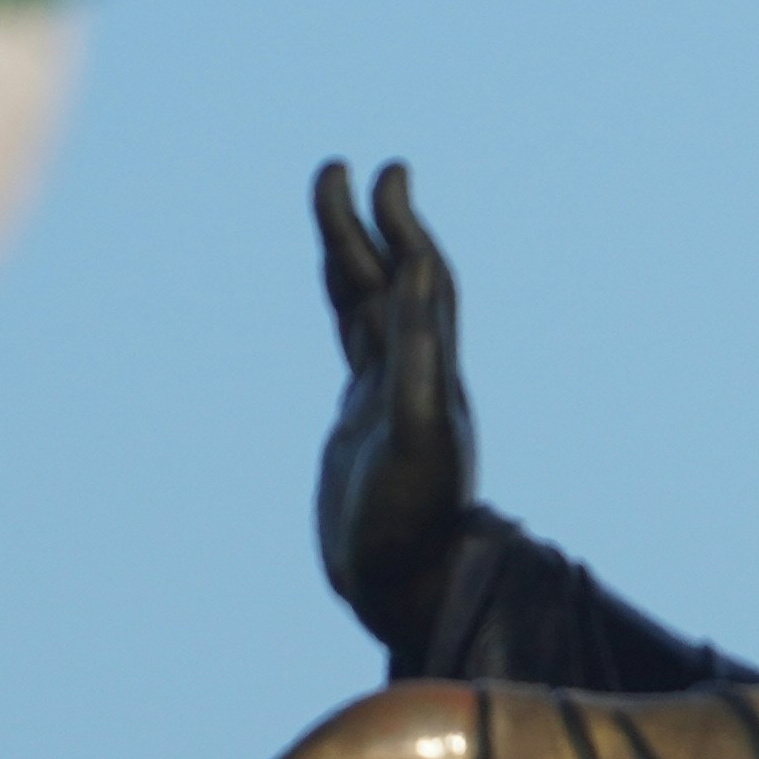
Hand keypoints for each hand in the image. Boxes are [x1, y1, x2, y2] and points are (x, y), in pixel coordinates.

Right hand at [312, 159, 476, 648]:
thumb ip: (419, 353)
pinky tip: (341, 298)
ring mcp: (388, 398)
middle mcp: (413, 375)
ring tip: (330, 205)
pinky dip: (346, 309)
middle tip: (335, 167)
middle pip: (384, 280)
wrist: (409, 591)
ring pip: (366, 308)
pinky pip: (356, 348)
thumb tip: (419, 269)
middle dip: (362, 224)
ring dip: (351, 255)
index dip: (401, 224)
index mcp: (428, 371)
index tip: (385, 169)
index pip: (418, 279)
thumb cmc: (413, 526)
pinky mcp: (365, 427)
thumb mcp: (418, 434)